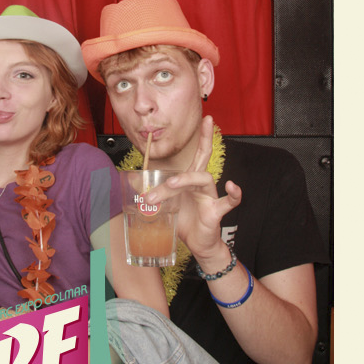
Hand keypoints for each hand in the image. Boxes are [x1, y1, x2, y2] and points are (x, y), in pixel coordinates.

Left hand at [142, 117, 242, 265]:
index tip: (207, 118)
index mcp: (191, 181)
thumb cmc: (184, 223)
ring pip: (201, 179)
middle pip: (204, 159)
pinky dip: (233, 194)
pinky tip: (232, 186)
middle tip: (207, 124)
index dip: (203, 137)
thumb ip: (151, 192)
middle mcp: (202, 185)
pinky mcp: (215, 211)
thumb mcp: (165, 206)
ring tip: (169, 185)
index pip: (198, 155)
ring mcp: (210, 196)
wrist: (198, 246)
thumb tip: (130, 182)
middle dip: (207, 139)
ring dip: (183, 181)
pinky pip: (228, 202)